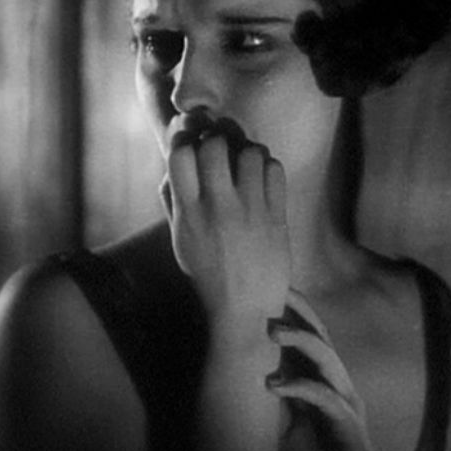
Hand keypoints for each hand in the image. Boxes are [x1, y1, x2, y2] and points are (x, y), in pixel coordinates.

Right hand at [161, 118, 290, 325]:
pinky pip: (275, 169)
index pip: (180, 155)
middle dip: (216, 142)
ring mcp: (250, 210)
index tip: (192, 149)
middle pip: (214, 146)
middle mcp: (218, 208)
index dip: (185, 142)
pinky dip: (268, 167)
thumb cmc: (209, 272)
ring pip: (250, 152)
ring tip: (245, 166)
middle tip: (222, 154)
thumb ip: (173, 199)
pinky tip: (262, 180)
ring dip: (246, 152)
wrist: (245, 308)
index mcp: (189, 214)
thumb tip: (174, 157)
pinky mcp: (277, 216)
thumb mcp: (180, 239)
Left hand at [268, 290, 382, 450]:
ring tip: (272, 332)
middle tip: (278, 292)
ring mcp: (346, 403)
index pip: (312, 336)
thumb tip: (249, 371)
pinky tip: (273, 385)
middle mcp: (338, 385)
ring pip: (327, 359)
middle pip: (323, 337)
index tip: (274, 286)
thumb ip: (281, 395)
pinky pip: (325, 398)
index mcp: (324, 381)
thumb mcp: (290, 422)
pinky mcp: (347, 426)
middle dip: (302, 312)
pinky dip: (300, 387)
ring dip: (301, 341)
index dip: (296, 310)